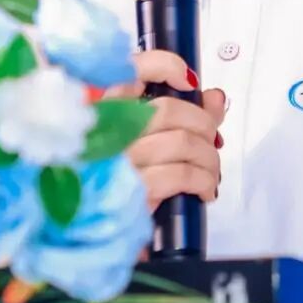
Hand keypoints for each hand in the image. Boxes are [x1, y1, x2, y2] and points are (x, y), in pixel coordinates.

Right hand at [104, 48, 226, 211]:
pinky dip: (203, 181)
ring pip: (183, 143)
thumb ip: (179, 114)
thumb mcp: (139, 147)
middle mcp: (103, 131)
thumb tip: (214, 98)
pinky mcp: (132, 190)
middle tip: (210, 141)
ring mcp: (117, 161)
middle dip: (202, 125)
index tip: (189, 82)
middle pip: (169, 110)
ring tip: (209, 172)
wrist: (88, 236)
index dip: (164, 66)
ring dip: (208, 158)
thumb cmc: (115, 185)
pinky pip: (183, 174)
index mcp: (98, 111)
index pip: (129, 70)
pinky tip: (203, 190)